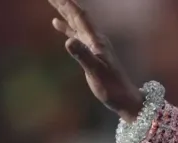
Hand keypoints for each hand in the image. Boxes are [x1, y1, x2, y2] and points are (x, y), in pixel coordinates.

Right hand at [48, 0, 143, 121]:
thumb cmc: (112, 88)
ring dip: (64, 11)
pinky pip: (76, 34)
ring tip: (52, 0)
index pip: (80, 17)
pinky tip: (56, 23)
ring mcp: (93, 45)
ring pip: (76, 22)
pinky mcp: (91, 53)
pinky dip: (66, 26)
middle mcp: (95, 39)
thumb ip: (83, 56)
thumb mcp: (96, 72)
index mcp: (96, 40)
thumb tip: (69, 40)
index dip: (68, 4)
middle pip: (77, 16)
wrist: (124, 98)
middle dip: (64, 3)